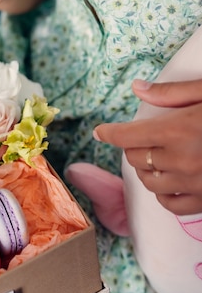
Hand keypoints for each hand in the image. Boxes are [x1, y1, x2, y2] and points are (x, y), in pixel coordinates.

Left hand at [94, 79, 201, 214]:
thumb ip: (171, 93)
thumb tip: (137, 88)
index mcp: (178, 131)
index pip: (127, 136)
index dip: (109, 132)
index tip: (99, 131)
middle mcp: (182, 161)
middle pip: (135, 157)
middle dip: (133, 145)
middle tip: (145, 134)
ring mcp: (195, 185)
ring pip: (149, 182)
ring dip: (146, 167)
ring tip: (158, 155)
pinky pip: (170, 204)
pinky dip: (163, 192)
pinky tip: (171, 179)